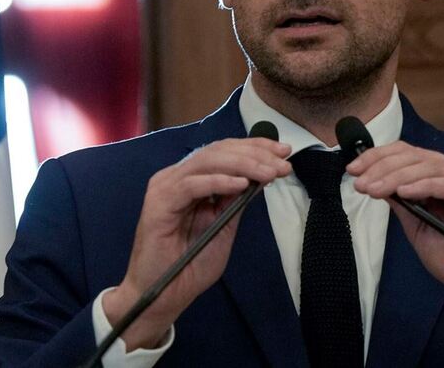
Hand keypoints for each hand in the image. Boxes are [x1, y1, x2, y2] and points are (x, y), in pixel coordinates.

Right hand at [103, 137, 291, 348]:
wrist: (164, 296)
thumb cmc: (191, 265)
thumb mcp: (224, 227)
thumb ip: (237, 201)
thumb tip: (263, 174)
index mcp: (192, 179)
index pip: (225, 151)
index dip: (256, 147)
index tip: (285, 151)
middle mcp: (177, 176)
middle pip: (218, 150)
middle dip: (255, 153)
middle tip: (282, 162)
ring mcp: (166, 187)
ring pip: (207, 161)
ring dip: (244, 164)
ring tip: (269, 173)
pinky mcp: (159, 203)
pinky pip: (192, 185)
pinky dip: (219, 181)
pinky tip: (242, 184)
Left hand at [347, 141, 443, 335]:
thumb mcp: (419, 227)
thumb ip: (402, 204)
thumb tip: (374, 182)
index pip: (407, 153)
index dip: (378, 157)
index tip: (353, 170)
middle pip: (414, 155)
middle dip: (381, 166)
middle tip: (359, 182)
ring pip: (428, 166)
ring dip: (396, 176)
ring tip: (373, 189)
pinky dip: (423, 185)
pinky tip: (403, 193)